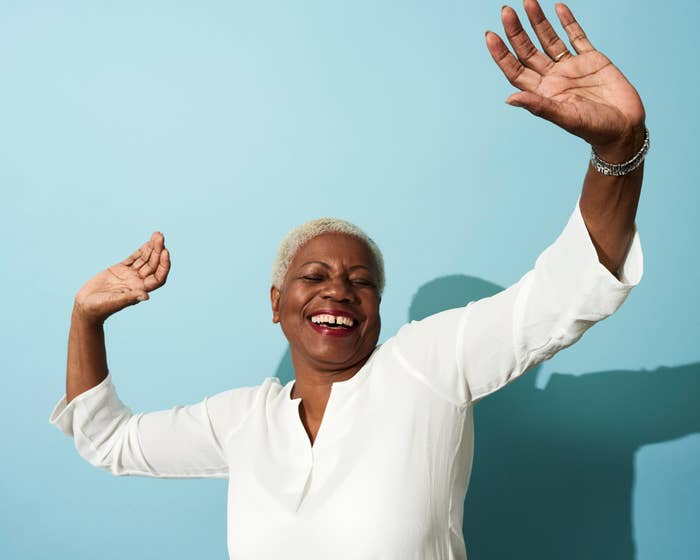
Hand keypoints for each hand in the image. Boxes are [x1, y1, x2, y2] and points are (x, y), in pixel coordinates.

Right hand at [74, 232, 170, 323]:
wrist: (86, 306)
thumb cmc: (100, 308)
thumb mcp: (115, 302)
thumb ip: (130, 297)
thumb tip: (146, 296)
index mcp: (140, 290)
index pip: (158, 277)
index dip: (164, 265)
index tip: (165, 252)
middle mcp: (138, 282)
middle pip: (153, 265)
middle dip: (158, 251)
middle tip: (160, 237)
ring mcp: (130, 275)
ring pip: (145, 260)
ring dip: (152, 248)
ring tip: (158, 235)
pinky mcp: (120, 269)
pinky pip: (134, 258)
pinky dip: (141, 250)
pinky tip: (148, 242)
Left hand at [486, 1, 645, 161]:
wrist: (624, 127)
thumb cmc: (594, 129)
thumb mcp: (565, 117)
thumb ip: (539, 106)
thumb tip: (510, 99)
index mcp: (542, 92)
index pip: (515, 69)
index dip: (502, 54)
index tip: (490, 35)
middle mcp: (553, 78)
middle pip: (528, 51)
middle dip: (516, 31)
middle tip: (505, 10)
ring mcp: (571, 67)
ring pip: (550, 39)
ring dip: (538, 21)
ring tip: (527, 1)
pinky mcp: (592, 59)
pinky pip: (577, 37)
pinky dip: (568, 22)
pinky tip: (558, 7)